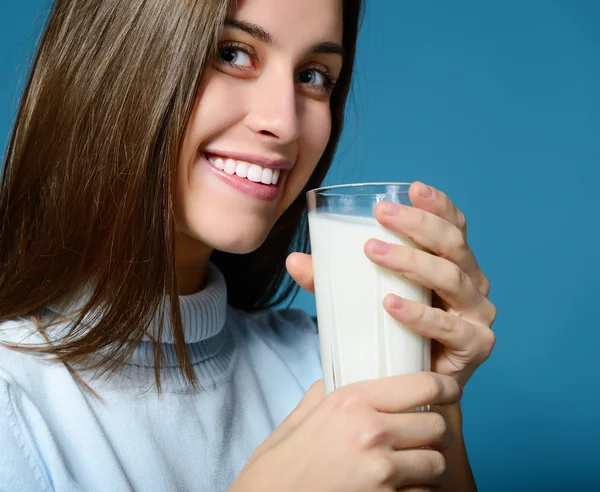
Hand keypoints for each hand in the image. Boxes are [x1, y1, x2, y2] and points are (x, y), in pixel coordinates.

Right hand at [230, 372, 462, 491]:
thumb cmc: (279, 466)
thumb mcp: (300, 417)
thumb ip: (327, 393)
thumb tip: (344, 375)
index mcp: (352, 402)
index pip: (424, 385)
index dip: (446, 386)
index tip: (450, 389)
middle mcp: (372, 433)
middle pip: (438, 426)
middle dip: (437, 430)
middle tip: (426, 433)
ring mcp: (382, 473)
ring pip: (437, 464)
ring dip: (430, 464)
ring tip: (414, 463)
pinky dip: (418, 490)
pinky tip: (400, 487)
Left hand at [287, 182, 495, 386]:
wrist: (411, 384)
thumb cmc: (393, 332)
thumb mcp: (361, 297)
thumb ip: (330, 279)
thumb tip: (294, 260)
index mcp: (452, 263)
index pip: (453, 225)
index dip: (437, 204)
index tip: (412, 188)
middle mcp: (471, 283)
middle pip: (453, 244)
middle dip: (417, 224)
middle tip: (382, 213)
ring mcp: (477, 314)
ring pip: (450, 277)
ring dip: (411, 261)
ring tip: (374, 252)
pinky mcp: (475, 345)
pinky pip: (448, 326)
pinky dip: (419, 314)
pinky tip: (391, 305)